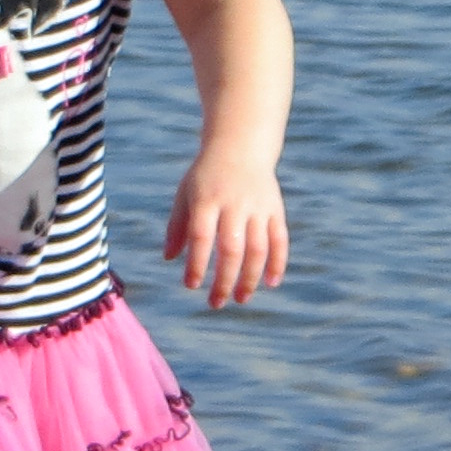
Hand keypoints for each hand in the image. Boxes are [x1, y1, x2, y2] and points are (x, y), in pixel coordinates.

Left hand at [165, 153, 287, 307]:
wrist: (240, 147)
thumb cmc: (206, 176)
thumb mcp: (186, 194)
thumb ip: (177, 226)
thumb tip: (170, 259)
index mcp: (207, 200)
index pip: (202, 238)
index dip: (197, 265)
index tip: (192, 286)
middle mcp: (234, 204)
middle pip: (231, 249)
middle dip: (224, 280)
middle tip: (216, 303)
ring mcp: (257, 207)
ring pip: (258, 249)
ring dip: (250, 278)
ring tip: (241, 299)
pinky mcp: (275, 209)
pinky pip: (280, 240)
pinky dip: (278, 263)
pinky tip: (271, 283)